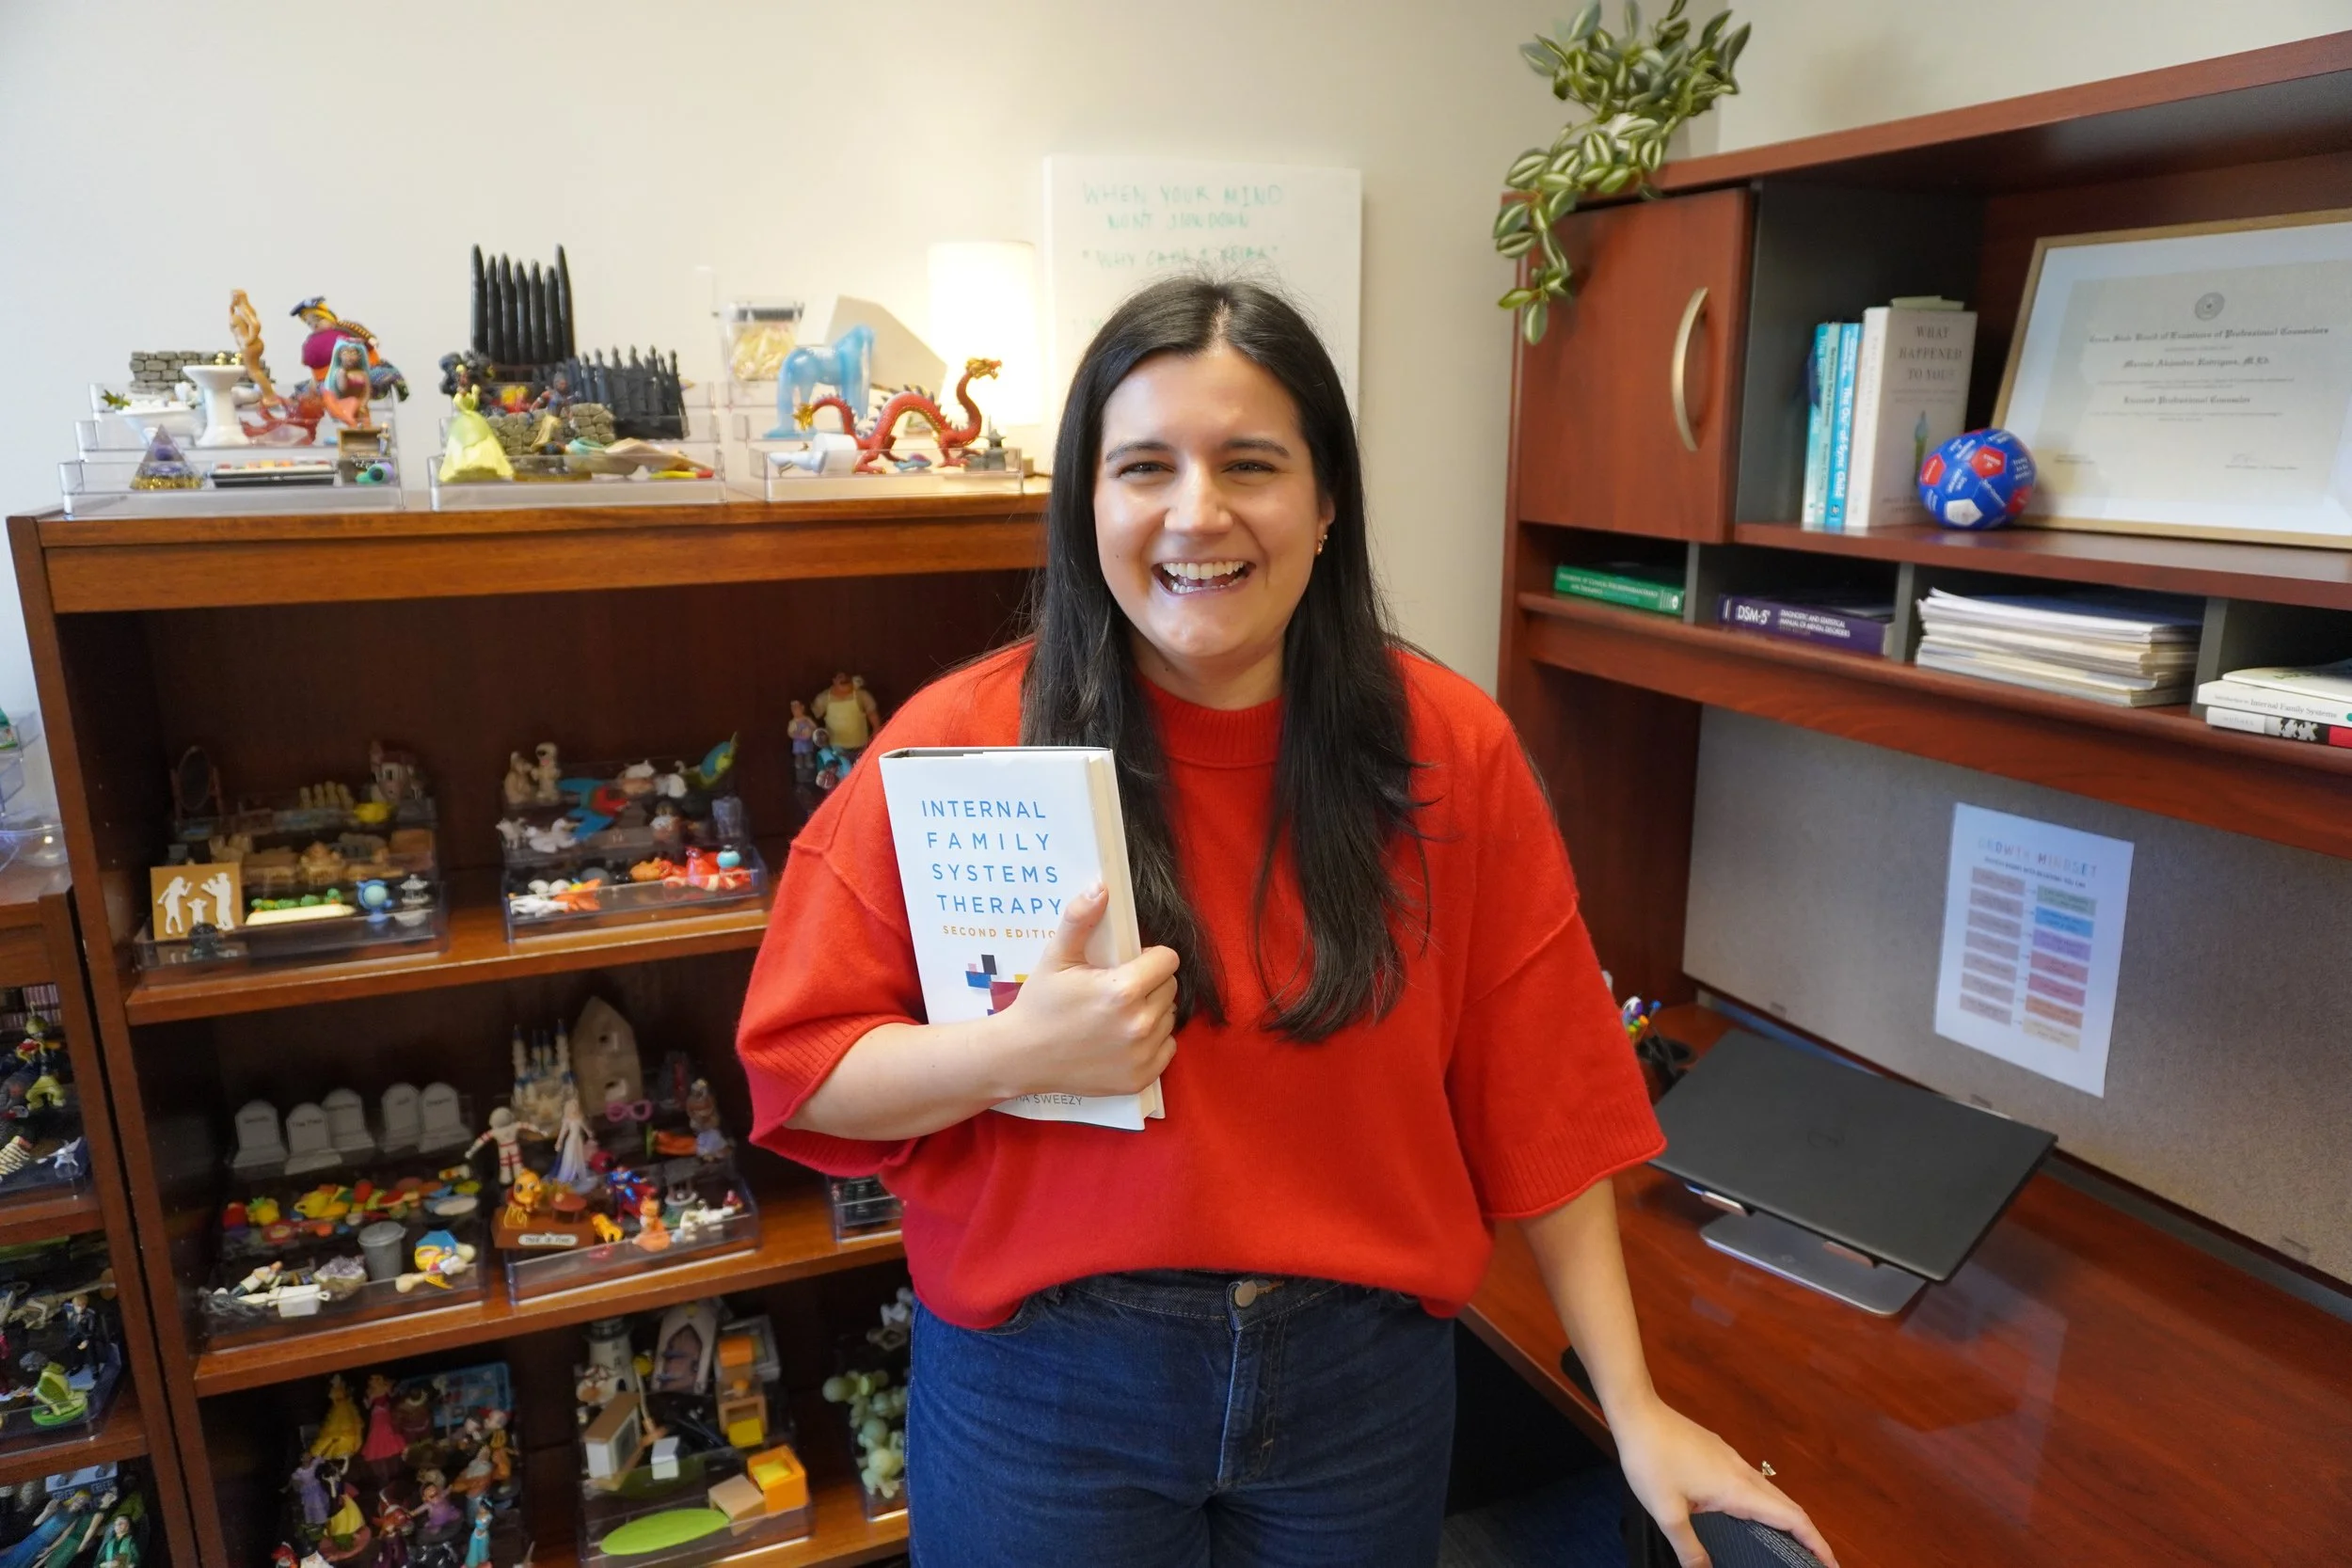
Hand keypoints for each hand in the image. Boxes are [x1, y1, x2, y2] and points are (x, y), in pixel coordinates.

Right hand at [989, 884, 1178, 1098]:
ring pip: (1169, 1018)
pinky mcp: (1141, 1078)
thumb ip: (1080, 919)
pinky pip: (1167, 1048)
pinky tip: (1123, 1038)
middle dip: (1150, 983)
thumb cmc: (1040, 1004)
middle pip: (1170, 988)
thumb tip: (1101, 887)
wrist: (1021, 1057)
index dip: (1149, 958)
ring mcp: (1142, 1055)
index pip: (1168, 960)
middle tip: (1117, 990)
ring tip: (1118, 1014)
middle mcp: (1139, 1024)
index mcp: (1124, 990)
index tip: (1127, 965)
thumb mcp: (1056, 956)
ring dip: (1152, 1012)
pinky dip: (1152, 1042)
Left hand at [1613, 1398, 1837, 1567]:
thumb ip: (1688, 1547)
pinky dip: (1766, 1505)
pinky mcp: (1719, 1454)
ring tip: (1789, 1545)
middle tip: (1815, 1562)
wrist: (1637, 1412)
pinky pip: (1754, 1484)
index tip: (1830, 1564)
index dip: (1816, 1542)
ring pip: (1771, 1493)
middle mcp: (1743, 1473)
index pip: (1792, 1518)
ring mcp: (1732, 1460)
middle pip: (1788, 1506)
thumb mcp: (1666, 1512)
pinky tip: (1751, 1517)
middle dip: (1808, 1535)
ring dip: (1787, 1519)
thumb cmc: (1651, 1459)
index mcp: (1738, 1489)